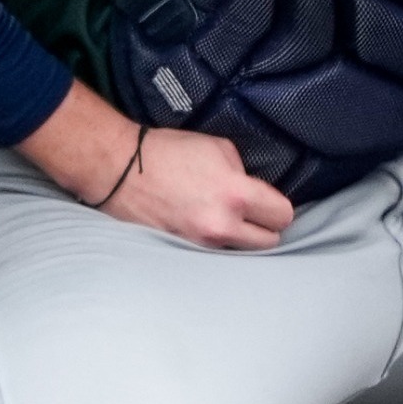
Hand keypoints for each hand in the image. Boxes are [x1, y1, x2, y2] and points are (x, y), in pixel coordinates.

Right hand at [107, 126, 295, 250]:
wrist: (119, 170)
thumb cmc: (169, 153)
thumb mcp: (220, 149)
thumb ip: (244, 174)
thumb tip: (255, 192)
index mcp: (235, 195)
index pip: (283, 217)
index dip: (279, 208)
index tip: (270, 203)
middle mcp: (220, 226)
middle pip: (268, 243)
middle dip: (265, 228)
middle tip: (253, 215)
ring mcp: (200, 244)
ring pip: (240, 252)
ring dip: (240, 239)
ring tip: (227, 220)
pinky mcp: (182, 252)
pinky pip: (213, 255)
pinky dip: (215, 244)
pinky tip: (205, 226)